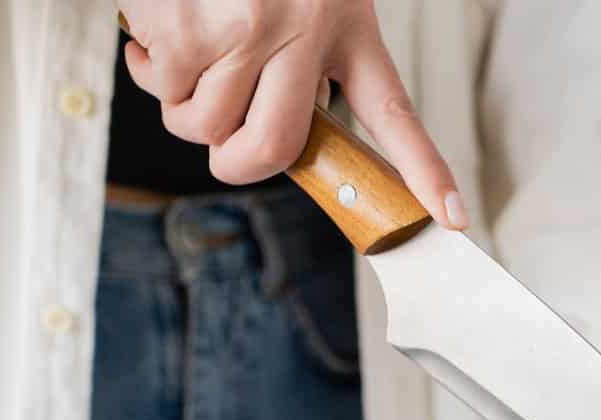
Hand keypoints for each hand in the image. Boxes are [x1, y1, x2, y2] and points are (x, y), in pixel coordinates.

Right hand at [116, 0, 466, 227]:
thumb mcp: (309, 5)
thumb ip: (308, 67)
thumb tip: (281, 141)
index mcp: (350, 29)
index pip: (394, 112)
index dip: (424, 170)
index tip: (452, 216)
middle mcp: (306, 32)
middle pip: (273, 149)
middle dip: (235, 165)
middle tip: (222, 148)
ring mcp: (246, 31)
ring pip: (204, 126)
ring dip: (182, 105)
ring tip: (188, 52)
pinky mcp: (189, 29)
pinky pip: (163, 91)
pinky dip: (149, 70)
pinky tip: (158, 30)